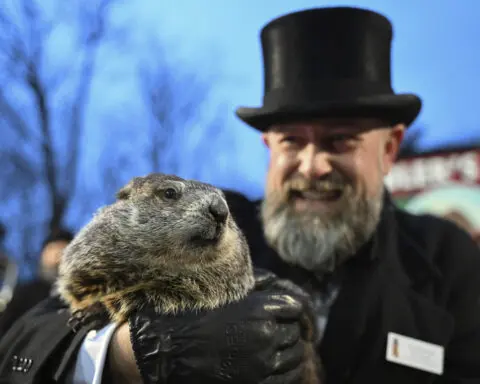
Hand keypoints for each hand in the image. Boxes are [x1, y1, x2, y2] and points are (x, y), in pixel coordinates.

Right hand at [128, 269, 318, 383]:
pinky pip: (288, 377)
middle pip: (296, 332)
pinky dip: (290, 371)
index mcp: (260, 309)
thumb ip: (257, 288)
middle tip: (286, 332)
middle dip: (293, 331)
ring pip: (296, 356)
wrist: (174, 348)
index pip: (295, 307)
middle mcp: (266, 335)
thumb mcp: (229, 294)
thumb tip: (277, 285)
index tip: (292, 314)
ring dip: (293, 351)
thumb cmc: (197, 316)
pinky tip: (282, 367)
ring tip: (286, 350)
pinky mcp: (256, 382)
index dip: (295, 311)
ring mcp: (262, 361)